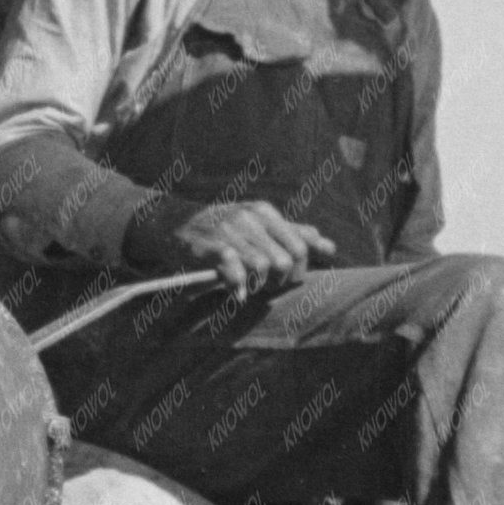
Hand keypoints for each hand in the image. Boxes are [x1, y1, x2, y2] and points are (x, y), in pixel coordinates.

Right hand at [125, 197, 336, 299]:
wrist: (172, 223)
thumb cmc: (221, 228)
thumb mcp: (259, 224)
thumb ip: (293, 234)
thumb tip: (330, 247)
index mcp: (265, 212)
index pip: (301, 245)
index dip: (299, 269)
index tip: (284, 278)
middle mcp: (250, 218)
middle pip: (286, 260)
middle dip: (280, 280)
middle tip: (266, 285)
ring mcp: (230, 231)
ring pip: (264, 267)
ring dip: (259, 285)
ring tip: (248, 286)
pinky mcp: (210, 247)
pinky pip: (236, 271)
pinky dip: (239, 287)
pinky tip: (236, 292)